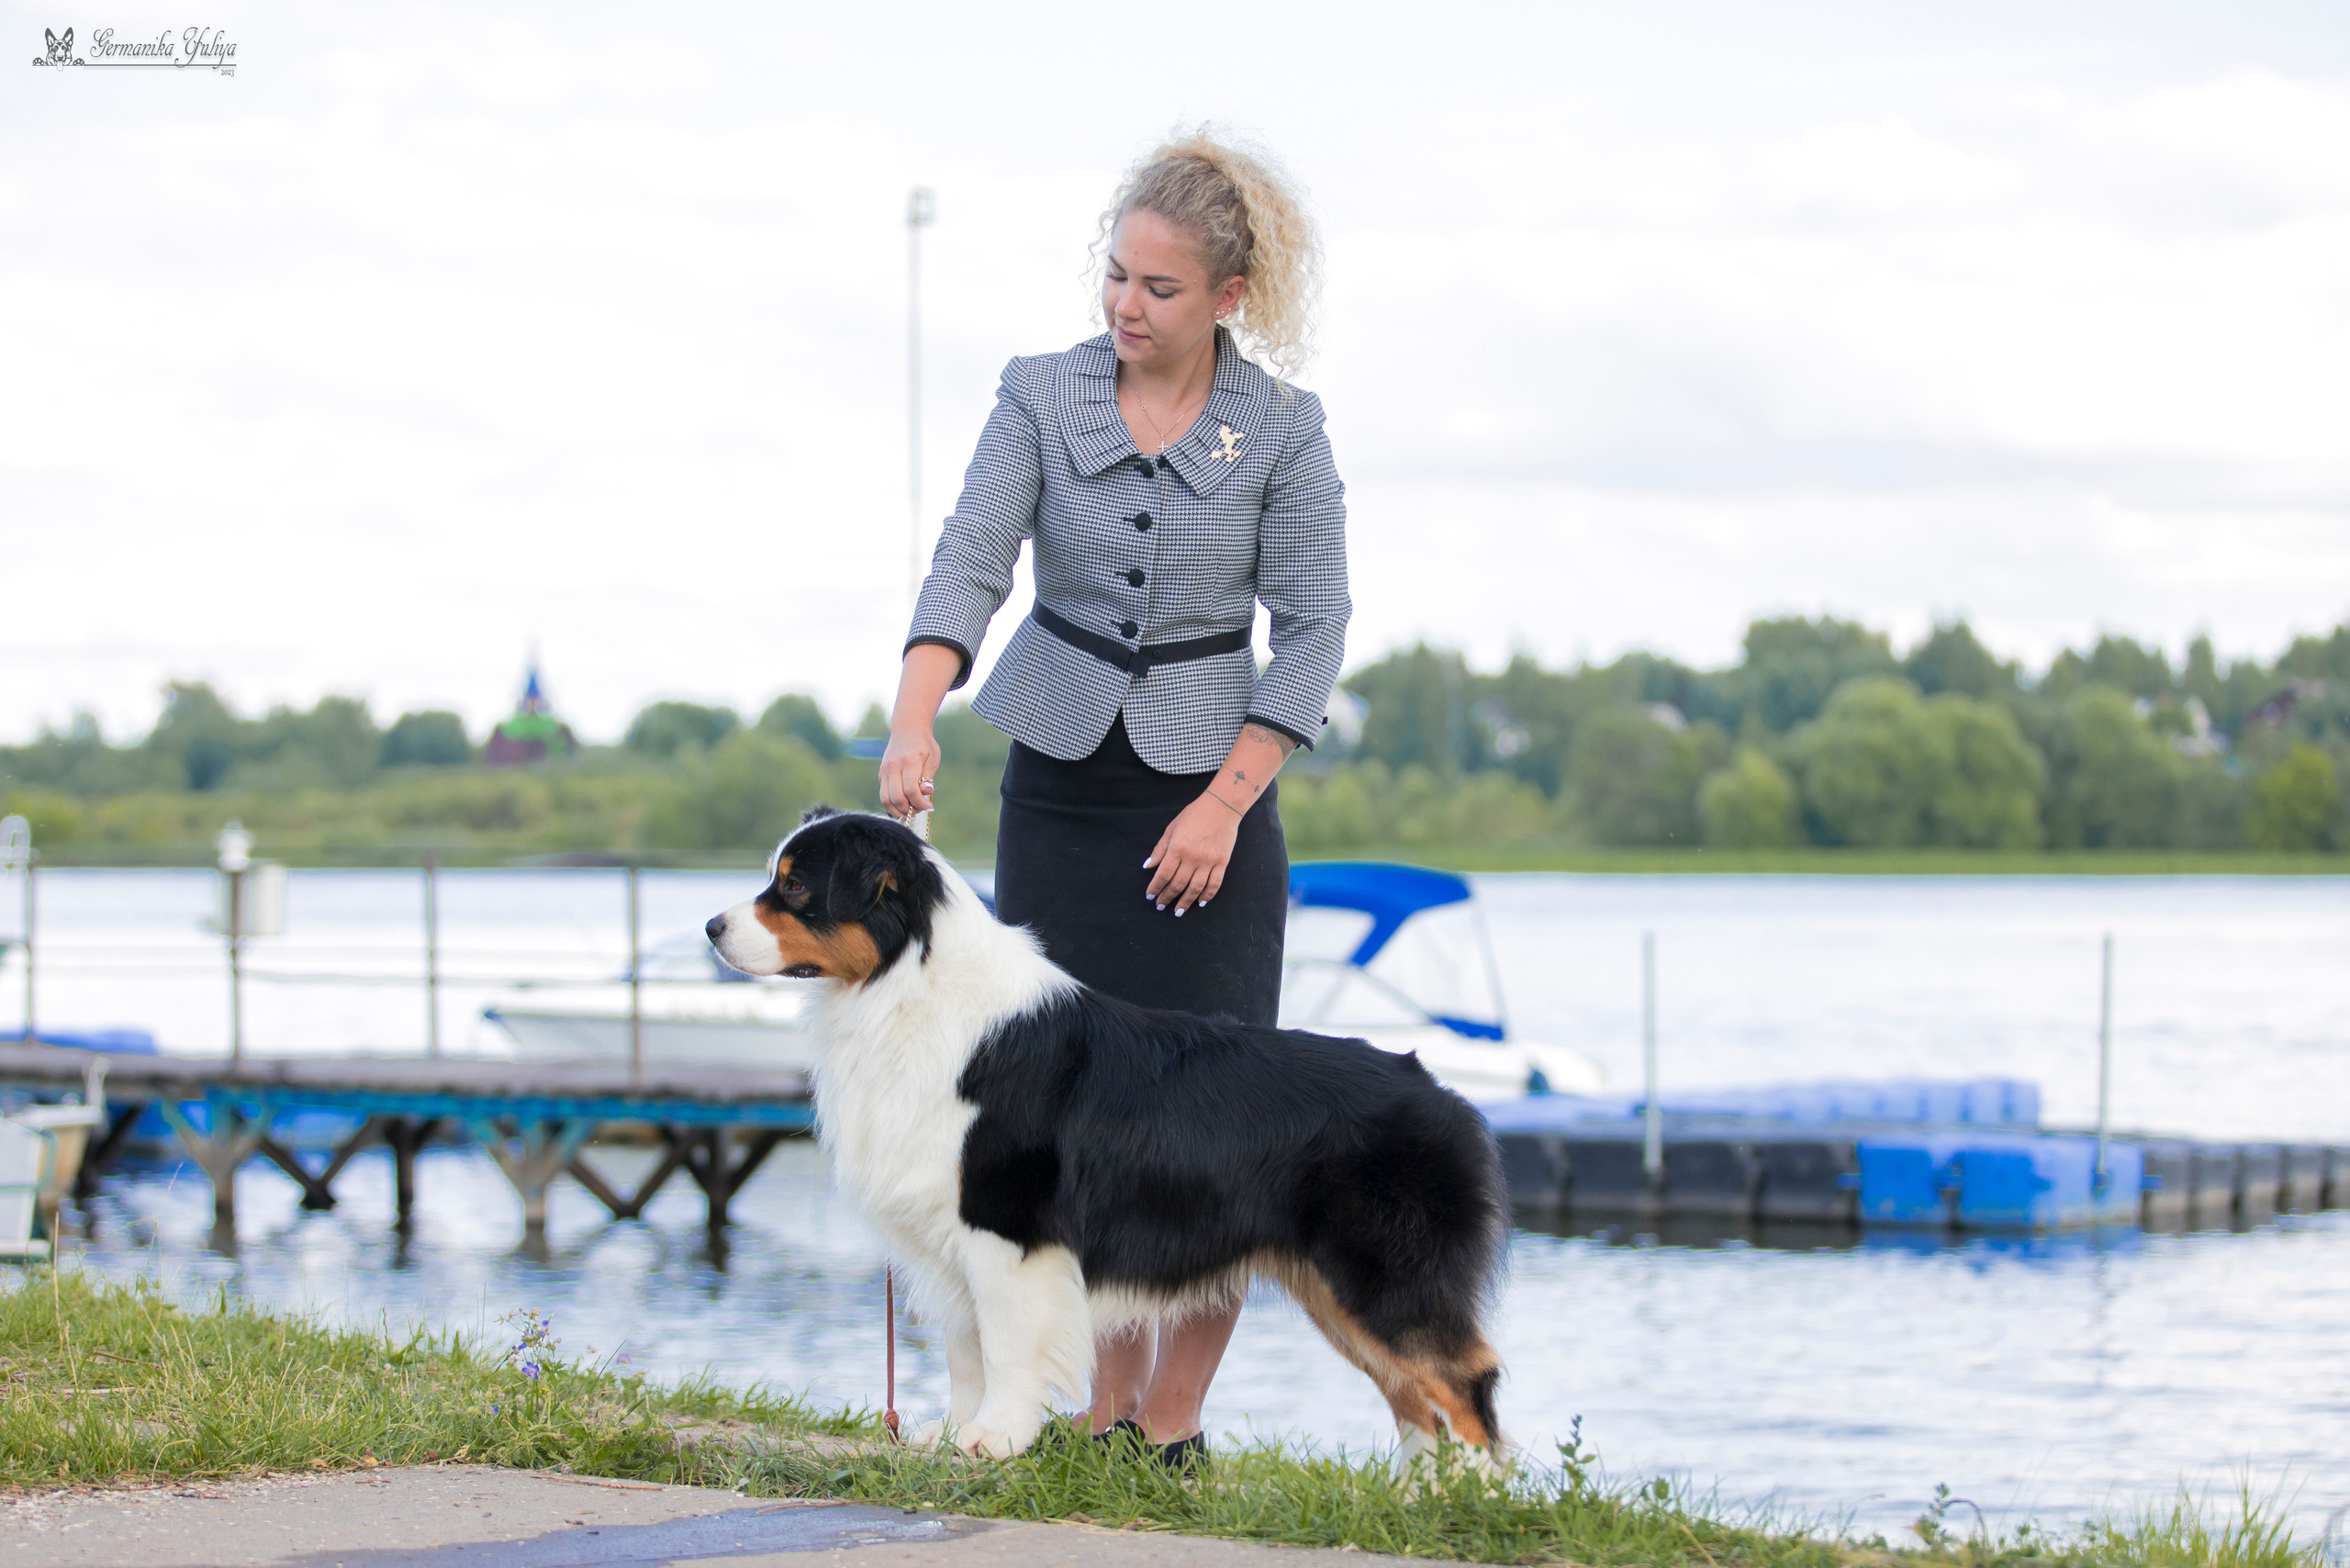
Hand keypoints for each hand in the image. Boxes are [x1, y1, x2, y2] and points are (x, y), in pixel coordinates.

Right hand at [880, 728, 940, 820]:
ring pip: (886, 799)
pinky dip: (892, 804)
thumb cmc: (924, 745)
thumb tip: (925, 793)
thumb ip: (927, 777)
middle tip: (920, 810)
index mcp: (909, 762)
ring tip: (910, 812)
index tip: (929, 806)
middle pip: (897, 797)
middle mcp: (893, 766)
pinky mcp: (881, 774)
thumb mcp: (932, 759)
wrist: (907, 729)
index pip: (911, 790)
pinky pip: (883, 795)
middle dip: (909, 809)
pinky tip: (903, 806)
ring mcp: (885, 770)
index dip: (920, 803)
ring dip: (898, 811)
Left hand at [1144, 790, 1243, 913]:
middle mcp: (1192, 857)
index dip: (1155, 887)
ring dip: (1185, 902)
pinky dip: (1207, 895)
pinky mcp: (1222, 862)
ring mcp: (1209, 861)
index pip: (1163, 874)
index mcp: (1177, 848)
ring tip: (1178, 911)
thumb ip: (1160, 849)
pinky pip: (1214, 884)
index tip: (1150, 896)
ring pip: (1195, 888)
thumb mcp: (1172, 828)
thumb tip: (1148, 866)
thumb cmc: (1194, 815)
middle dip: (1167, 897)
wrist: (1221, 806)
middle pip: (1177, 884)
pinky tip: (1200, 902)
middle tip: (1161, 906)